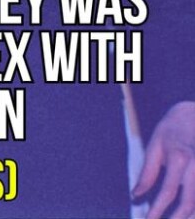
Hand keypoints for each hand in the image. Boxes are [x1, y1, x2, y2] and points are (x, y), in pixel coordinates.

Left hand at [134, 101, 194, 218]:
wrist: (194, 115)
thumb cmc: (171, 130)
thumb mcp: (155, 145)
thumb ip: (148, 172)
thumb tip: (136, 194)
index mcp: (179, 157)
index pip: (168, 190)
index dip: (158, 209)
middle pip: (189, 202)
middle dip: (177, 218)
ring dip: (188, 216)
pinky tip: (187, 212)